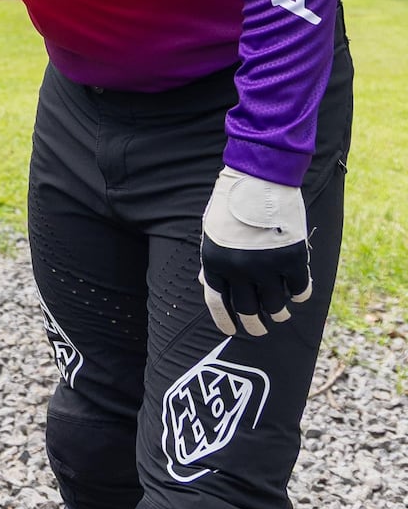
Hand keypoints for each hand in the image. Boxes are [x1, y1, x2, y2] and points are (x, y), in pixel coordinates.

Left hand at [199, 167, 311, 336]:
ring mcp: (266, 267)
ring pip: (276, 306)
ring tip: (280, 312)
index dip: (225, 320)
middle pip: (248, 310)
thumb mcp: (212, 231)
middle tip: (261, 328)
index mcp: (214, 261)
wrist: (258, 177)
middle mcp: (238, 270)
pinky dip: (300, 294)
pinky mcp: (292, 260)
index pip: (217, 302)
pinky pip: (300, 290)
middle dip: (255, 324)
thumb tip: (208, 284)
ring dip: (278, 312)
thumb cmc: (233, 203)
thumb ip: (213, 259)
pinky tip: (298, 292)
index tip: (233, 331)